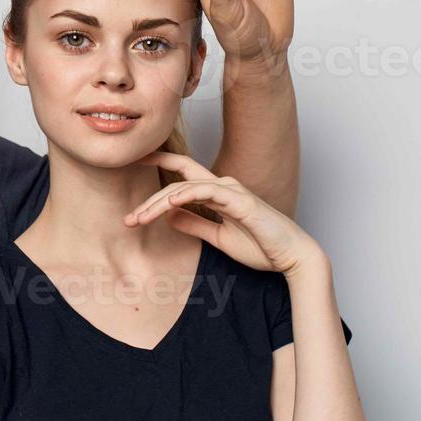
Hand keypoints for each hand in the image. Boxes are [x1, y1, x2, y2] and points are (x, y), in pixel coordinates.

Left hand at [123, 152, 325, 278]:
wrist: (292, 259)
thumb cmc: (262, 247)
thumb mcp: (218, 238)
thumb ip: (196, 225)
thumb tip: (170, 217)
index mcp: (219, 192)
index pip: (183, 171)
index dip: (159, 162)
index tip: (134, 162)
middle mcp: (224, 186)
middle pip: (178, 181)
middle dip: (150, 199)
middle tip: (128, 219)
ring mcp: (233, 191)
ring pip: (187, 187)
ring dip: (160, 202)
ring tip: (140, 218)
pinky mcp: (242, 202)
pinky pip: (209, 192)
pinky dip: (188, 194)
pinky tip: (170, 202)